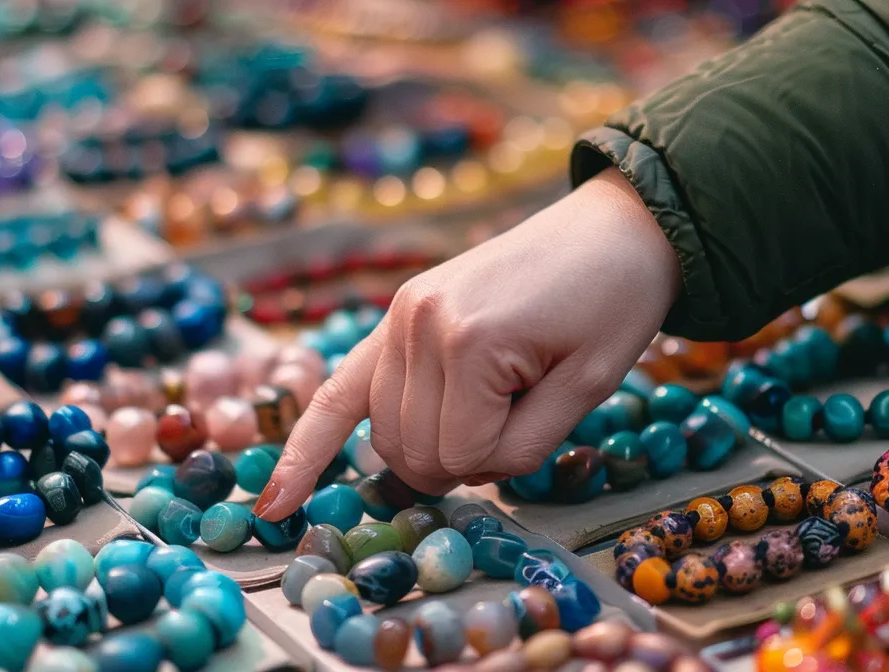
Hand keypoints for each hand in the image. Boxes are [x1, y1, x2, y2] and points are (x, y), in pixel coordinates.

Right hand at [254, 169, 681, 519]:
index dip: (507, 458)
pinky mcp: (395, 314)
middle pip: (415, 452)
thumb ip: (521, 446)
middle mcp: (418, 324)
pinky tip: (274, 501)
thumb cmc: (614, 306)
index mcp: (471, 340)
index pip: (463, 457)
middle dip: (462, 460)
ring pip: (386, 436)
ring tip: (484, 407)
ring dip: (429, 447)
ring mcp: (399, 315)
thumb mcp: (587, 387)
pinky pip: (337, 392)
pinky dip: (306, 448)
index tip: (546, 412)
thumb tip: (462, 472)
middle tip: (518, 418)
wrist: (614, 228)